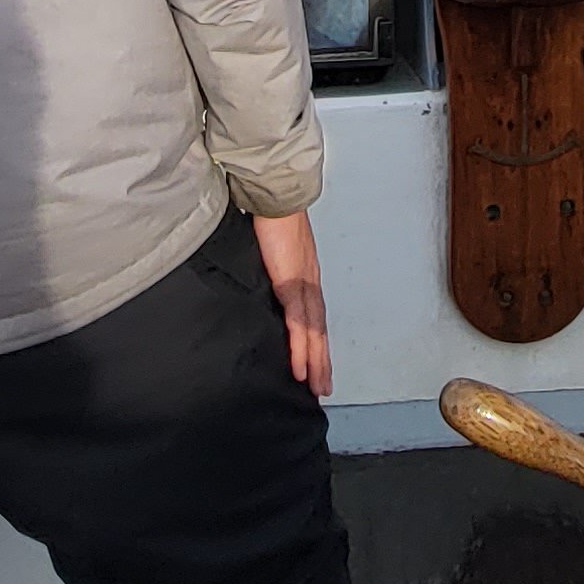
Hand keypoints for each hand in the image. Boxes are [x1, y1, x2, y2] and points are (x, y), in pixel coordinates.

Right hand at [252, 207, 331, 396]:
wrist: (276, 195)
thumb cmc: (271, 213)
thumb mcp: (269, 245)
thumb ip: (268, 262)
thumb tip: (259, 272)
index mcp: (304, 271)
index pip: (314, 312)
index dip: (316, 338)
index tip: (317, 358)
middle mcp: (310, 280)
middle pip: (319, 328)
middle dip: (322, 359)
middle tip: (323, 386)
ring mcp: (304, 283)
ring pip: (314, 332)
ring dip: (316, 362)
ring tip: (316, 387)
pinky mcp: (292, 283)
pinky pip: (298, 324)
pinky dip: (301, 348)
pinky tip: (300, 368)